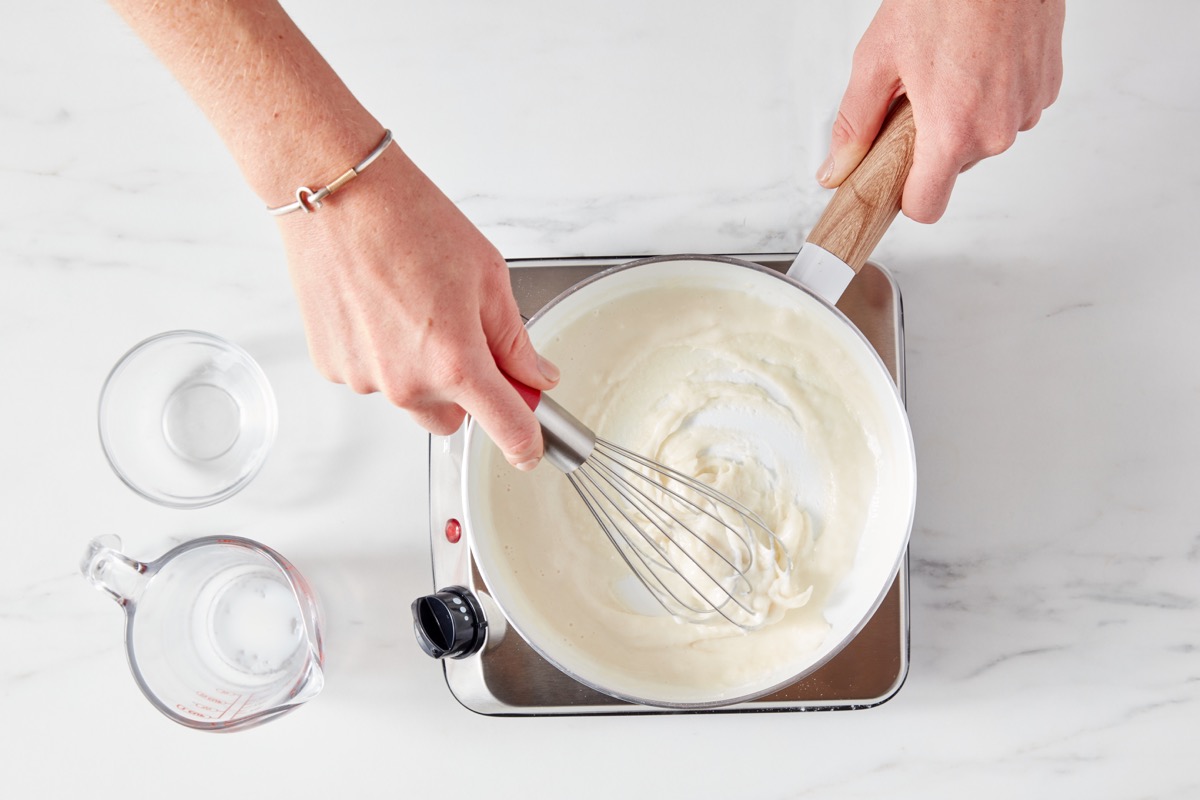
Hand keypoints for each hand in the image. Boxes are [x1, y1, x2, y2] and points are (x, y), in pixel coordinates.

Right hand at [277, 146, 558, 469]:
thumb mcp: (487, 276)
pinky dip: (382, 355)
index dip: (526, 443)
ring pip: (409, 399)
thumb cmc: (409, 221)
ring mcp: (365, 378)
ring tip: (412, 307)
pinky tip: (379, 308)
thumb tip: (535, 375)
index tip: (531, 448)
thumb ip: (514, 339)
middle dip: (464, 392)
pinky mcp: (333, 366)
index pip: (505, 428)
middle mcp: (407, 382)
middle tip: (463, 337)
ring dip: (419, 371)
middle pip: (452, 420)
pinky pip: (373, 377)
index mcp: (455, 361)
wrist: (337, 192)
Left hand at [818, 0, 1064, 222]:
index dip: (905, 195)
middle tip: (916, 93)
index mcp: (953, 131)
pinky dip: (992, 95)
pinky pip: (1011, 110)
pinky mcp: (1048, 86)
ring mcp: (1028, 108)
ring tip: (950, 65)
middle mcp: (997, 130)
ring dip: (962, 116)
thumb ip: (855, 123)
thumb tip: (836, 169)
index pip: (927, 207)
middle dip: (930, 141)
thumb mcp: (878, 59)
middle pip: (953, 167)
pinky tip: (978, 57)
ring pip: (983, 137)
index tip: (893, 177)